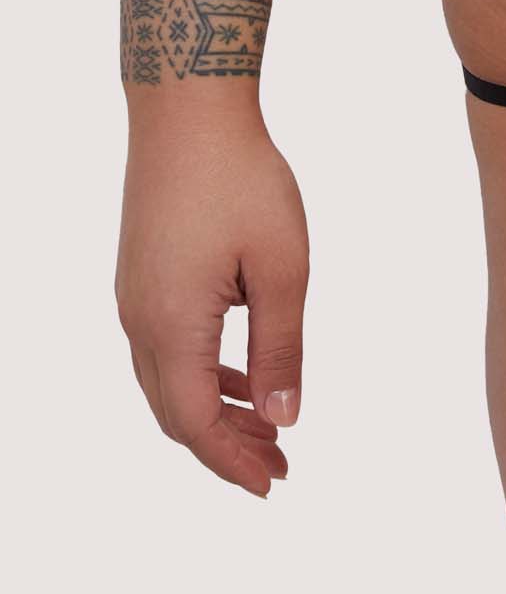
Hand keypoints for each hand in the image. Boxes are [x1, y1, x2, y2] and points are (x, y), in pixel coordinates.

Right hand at [114, 106, 308, 496]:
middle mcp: (139, 321)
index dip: (233, 460)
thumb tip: (284, 417)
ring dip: (215, 412)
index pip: (196, 423)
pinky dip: (203, 375)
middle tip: (279, 467)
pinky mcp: (140, 278)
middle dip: (226, 447)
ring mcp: (133, 299)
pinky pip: (165, 349)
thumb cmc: (243, 179)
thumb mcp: (282, 268)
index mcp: (172, 325)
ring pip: (168, 383)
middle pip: (176, 413)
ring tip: (268, 429)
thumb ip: (282, 347)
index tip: (275, 483)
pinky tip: (243, 375)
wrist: (187, 110)